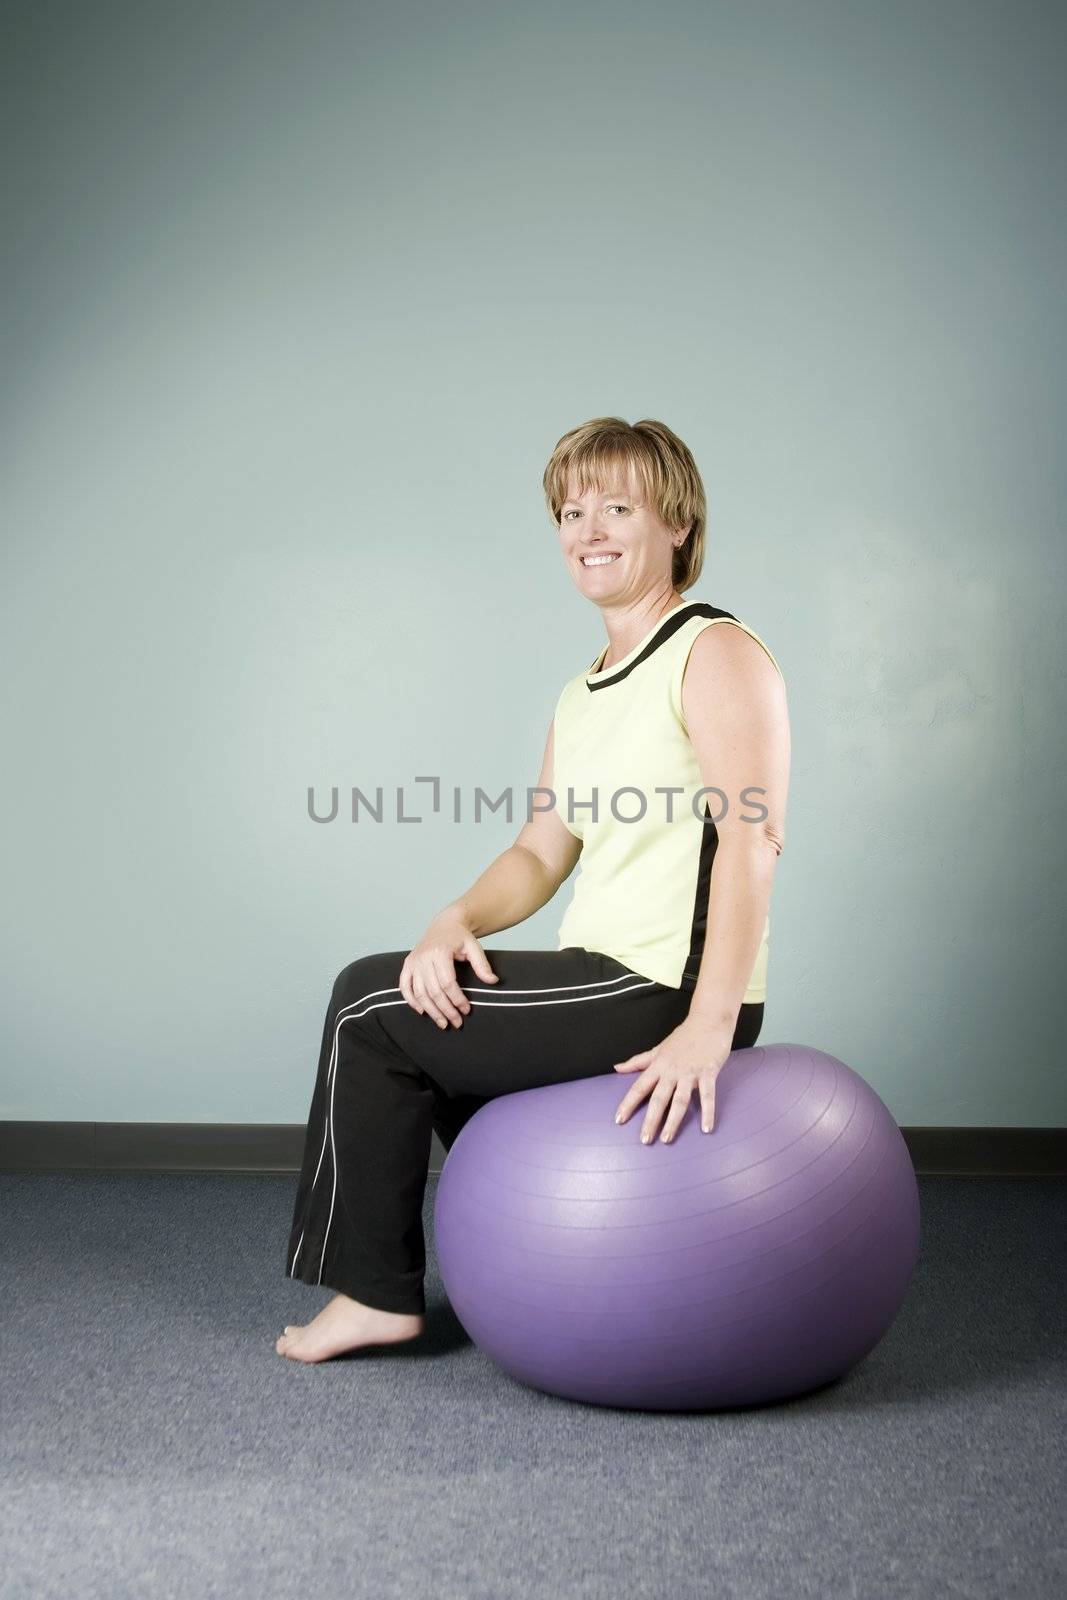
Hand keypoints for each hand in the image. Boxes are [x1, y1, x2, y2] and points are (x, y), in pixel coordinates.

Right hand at [399, 912, 497, 1027]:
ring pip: (419, 993)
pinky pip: (404, 986)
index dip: (457, 999)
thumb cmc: (460, 937)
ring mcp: (413, 962)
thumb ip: (482, 965)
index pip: (447, 983)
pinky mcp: (407, 965)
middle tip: (456, 1022)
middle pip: (433, 991)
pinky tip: (421, 1011)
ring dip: (430, 1011)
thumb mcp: (474, 947)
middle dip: (446, 1010)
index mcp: (440, 952)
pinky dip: (411, 1000)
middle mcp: (423, 957)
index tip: (466, 1010)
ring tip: (443, 1023)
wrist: (444, 924)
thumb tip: (493, 981)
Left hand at [613, 1017, 733, 1141]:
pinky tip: (706, 1128)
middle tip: (644, 1140)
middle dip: (650, 1120)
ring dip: (673, 1120)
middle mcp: (672, 1071)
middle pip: (658, 1098)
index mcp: (658, 1065)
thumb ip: (638, 1061)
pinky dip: (708, 1112)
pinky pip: (708, 1095)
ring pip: (680, 1100)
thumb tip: (616, 1067)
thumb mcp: (658, 1049)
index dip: (628, 1103)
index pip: (639, 1086)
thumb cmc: (683, 1037)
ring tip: (667, 1139)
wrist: (709, 1021)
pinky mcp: (708, 1072)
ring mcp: (690, 1072)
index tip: (619, 1120)